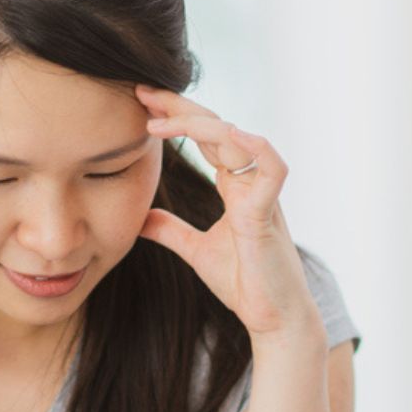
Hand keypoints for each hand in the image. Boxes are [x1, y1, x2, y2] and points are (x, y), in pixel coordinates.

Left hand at [135, 85, 324, 347]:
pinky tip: (230, 133)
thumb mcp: (196, 251)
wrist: (272, 319)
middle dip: (181, 107)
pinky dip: (255, 148)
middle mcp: (250, 182)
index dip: (176, 117)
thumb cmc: (245, 284)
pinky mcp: (268, 214)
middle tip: (144, 92)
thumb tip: (139, 217)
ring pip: (237, 140)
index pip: (205, 138)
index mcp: (235, 186)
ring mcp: (262, 194)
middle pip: (217, 128)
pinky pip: (271, 170)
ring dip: (199, 125)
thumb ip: (171, 230)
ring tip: (160, 120)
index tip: (142, 104)